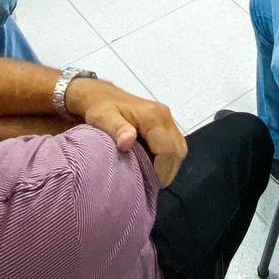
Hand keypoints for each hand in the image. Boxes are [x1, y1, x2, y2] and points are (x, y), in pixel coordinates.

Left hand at [65, 78, 186, 184]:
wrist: (100, 94)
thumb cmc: (99, 108)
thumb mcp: (103, 118)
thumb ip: (117, 129)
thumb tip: (128, 142)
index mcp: (153, 116)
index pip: (168, 150)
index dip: (161, 171)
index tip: (149, 184)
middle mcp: (165, 115)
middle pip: (178, 150)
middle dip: (168, 170)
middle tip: (151, 183)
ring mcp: (167, 118)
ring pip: (179, 148)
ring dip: (169, 164)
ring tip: (152, 175)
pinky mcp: (165, 121)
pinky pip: (174, 143)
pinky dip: (168, 157)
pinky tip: (153, 163)